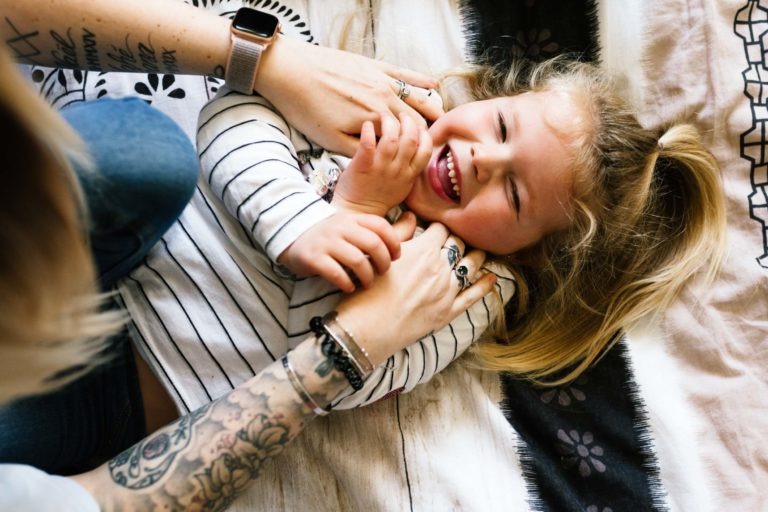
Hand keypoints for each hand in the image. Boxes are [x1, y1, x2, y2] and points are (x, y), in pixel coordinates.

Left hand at [255, 35, 444, 155]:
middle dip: (430, 129)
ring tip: (443, 117)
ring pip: (415, 95)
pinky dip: (420, 79)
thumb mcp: (331, 140)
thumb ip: (361, 149)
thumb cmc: (306, 109)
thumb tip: (383, 156)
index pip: (409, 136)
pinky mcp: (373, 65)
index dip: (420, 147)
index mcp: (375, 119)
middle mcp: (384, 97)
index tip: (428, 155)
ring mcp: (380, 79)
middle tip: (442, 139)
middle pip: (416, 116)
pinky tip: (433, 83)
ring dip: (431, 107)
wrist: (290, 71)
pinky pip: (404, 73)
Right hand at [277, 210, 401, 292]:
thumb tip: (412, 218)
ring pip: (357, 259)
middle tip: (383, 273)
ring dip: (367, 276)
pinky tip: (350, 288)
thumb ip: (384, 229)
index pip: (381, 226)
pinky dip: (346, 283)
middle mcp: (341, 227)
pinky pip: (335, 272)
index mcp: (354, 219)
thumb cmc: (334, 237)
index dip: (394, 243)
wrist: (293, 237)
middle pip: (373, 243)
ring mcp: (326, 242)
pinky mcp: (313, 258)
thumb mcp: (356, 228)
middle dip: (383, 262)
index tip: (396, 257)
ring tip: (367, 283)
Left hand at [332, 113, 431, 215]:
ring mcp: (380, 168)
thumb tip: (419, 147)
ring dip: (389, 122)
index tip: (418, 126)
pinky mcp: (362, 166)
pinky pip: (368, 144)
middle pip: (410, 139)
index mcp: (410, 174)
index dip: (424, 133)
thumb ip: (412, 168)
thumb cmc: (380, 197)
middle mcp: (398, 170)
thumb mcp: (403, 185)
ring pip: (391, 138)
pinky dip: (368, 131)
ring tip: (383, 115)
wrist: (357, 211)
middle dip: (408, 122)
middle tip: (401, 115)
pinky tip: (366, 125)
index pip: (426, 149)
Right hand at [335, 219, 496, 364]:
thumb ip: (398, 233)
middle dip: (456, 239)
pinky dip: (484, 286)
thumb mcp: (380, 256)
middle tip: (454, 240)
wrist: (367, 329)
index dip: (439, 226)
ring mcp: (447, 291)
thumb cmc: (367, 291)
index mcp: (422, 250)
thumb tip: (411, 215)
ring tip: (477, 252)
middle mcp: (439, 268)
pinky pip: (472, 296)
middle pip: (457, 244)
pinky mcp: (448, 312)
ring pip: (470, 265)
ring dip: (475, 256)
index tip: (437, 229)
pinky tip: (491, 278)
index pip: (441, 228)